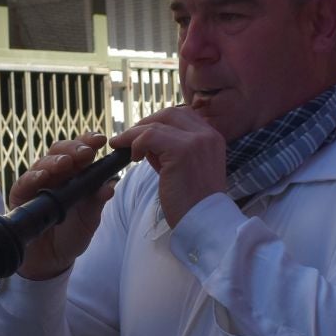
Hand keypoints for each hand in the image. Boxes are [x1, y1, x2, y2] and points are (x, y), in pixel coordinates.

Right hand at [8, 133, 117, 280]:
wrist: (51, 260)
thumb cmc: (71, 235)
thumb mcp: (89, 220)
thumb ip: (97, 203)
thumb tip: (110, 186)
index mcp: (75, 175)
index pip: (80, 152)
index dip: (88, 142)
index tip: (100, 140)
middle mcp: (55, 175)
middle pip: (60, 151)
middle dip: (73, 148)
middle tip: (85, 152)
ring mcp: (36, 184)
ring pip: (42, 163)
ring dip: (54, 161)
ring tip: (65, 164)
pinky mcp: (21, 197)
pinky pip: (24, 183)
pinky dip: (33, 178)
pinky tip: (42, 177)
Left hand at [111, 107, 225, 228]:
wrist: (204, 222)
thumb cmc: (193, 202)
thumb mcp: (186, 168)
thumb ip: (170, 151)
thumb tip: (146, 141)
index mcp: (212, 137)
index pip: (183, 115)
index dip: (160, 121)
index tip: (144, 134)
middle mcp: (208, 135)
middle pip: (170, 113)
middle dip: (145, 123)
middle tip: (128, 139)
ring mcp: (196, 141)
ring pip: (156, 124)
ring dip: (134, 134)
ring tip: (123, 147)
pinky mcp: (182, 151)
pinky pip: (150, 136)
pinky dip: (136, 143)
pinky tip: (133, 157)